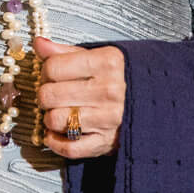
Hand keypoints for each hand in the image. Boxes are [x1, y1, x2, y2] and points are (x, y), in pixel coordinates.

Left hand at [34, 36, 124, 159]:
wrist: (155, 103)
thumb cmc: (121, 79)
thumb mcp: (99, 58)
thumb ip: (66, 52)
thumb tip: (39, 44)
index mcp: (107, 63)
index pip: (53, 67)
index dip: (46, 72)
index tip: (52, 75)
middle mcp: (108, 91)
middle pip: (49, 95)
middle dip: (46, 95)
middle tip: (55, 95)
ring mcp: (107, 119)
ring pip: (55, 120)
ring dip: (51, 118)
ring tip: (60, 112)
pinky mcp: (106, 142)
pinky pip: (69, 147)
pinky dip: (56, 142)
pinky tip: (57, 133)